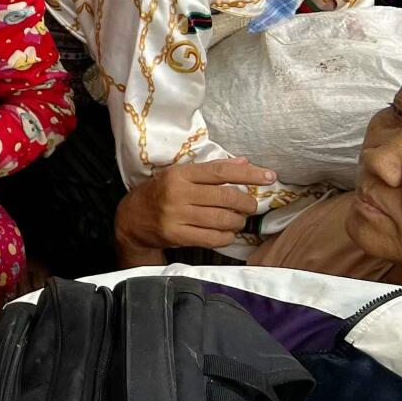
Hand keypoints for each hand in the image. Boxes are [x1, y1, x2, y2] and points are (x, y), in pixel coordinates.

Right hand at [114, 157, 277, 251]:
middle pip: (226, 197)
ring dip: (238, 221)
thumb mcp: (179, 175)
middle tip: (250, 205)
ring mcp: (177, 216)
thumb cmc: (159, 193)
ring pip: (223, 219)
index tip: (269, 177)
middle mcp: (178, 194)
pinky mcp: (177, 236)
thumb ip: (211, 169)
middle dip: (247, 203)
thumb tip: (244, 162)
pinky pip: (214, 238)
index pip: (221, 171)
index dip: (249, 174)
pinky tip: (226, 232)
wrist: (131, 219)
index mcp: (180, 175)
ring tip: (238, 219)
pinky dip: (227, 236)